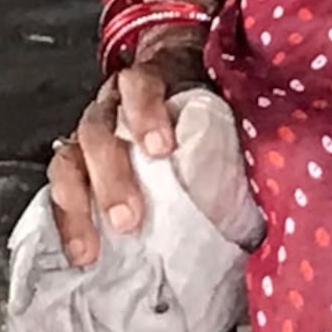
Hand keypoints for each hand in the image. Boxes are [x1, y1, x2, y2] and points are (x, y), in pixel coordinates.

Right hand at [44, 31, 213, 268]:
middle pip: (98, 134)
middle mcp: (108, 106)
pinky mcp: (71, 162)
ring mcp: (84, 134)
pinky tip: (78, 250)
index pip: (139, 86)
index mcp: (145, 82)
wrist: (166, 81)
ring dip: (80, 206)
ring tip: (92, 247)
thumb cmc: (194, 103)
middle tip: (129, 218)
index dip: (146, 114)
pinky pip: (58, 188)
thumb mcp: (210, 100)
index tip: (163, 149)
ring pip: (69, 162)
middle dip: (112, 178)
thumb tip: (273, 159)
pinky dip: (65, 220)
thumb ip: (222, 124)